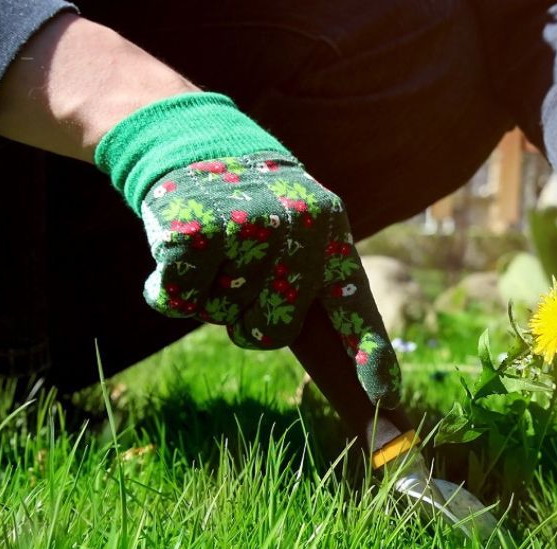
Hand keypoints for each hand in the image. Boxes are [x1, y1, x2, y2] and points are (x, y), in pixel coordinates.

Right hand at [96, 94, 399, 406]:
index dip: (370, 354)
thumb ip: (314, 287)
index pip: (353, 305)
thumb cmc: (251, 208)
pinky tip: (179, 246)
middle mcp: (297, 228)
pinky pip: (181, 300)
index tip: (387, 397)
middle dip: (248, 321)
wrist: (194, 142)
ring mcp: (247, 227)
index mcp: (330, 233)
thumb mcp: (297, 229)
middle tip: (237, 276)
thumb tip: (334, 368)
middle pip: (274, 331)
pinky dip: (169, 289)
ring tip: (212, 248)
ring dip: (208, 296)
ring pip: (223, 315)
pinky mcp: (196, 231)